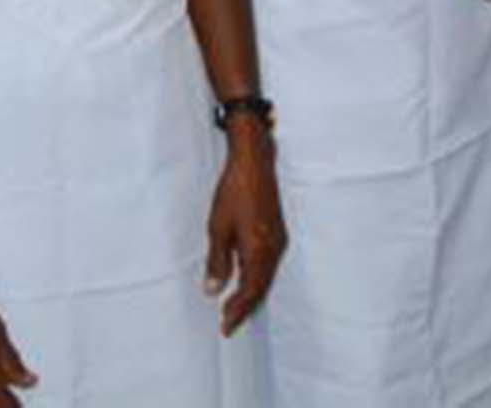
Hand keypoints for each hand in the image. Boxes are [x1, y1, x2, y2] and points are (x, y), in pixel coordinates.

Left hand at [204, 130, 288, 335]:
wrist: (255, 162)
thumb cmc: (235, 192)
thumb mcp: (218, 227)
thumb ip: (217, 261)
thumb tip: (213, 290)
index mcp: (259, 250)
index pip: (250, 291)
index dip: (238, 311)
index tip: (225, 328)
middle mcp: (273, 249)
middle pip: (261, 287)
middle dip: (245, 307)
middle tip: (228, 323)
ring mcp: (278, 240)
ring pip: (266, 277)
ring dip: (252, 294)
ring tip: (235, 307)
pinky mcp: (277, 231)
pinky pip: (269, 264)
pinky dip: (258, 278)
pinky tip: (247, 279)